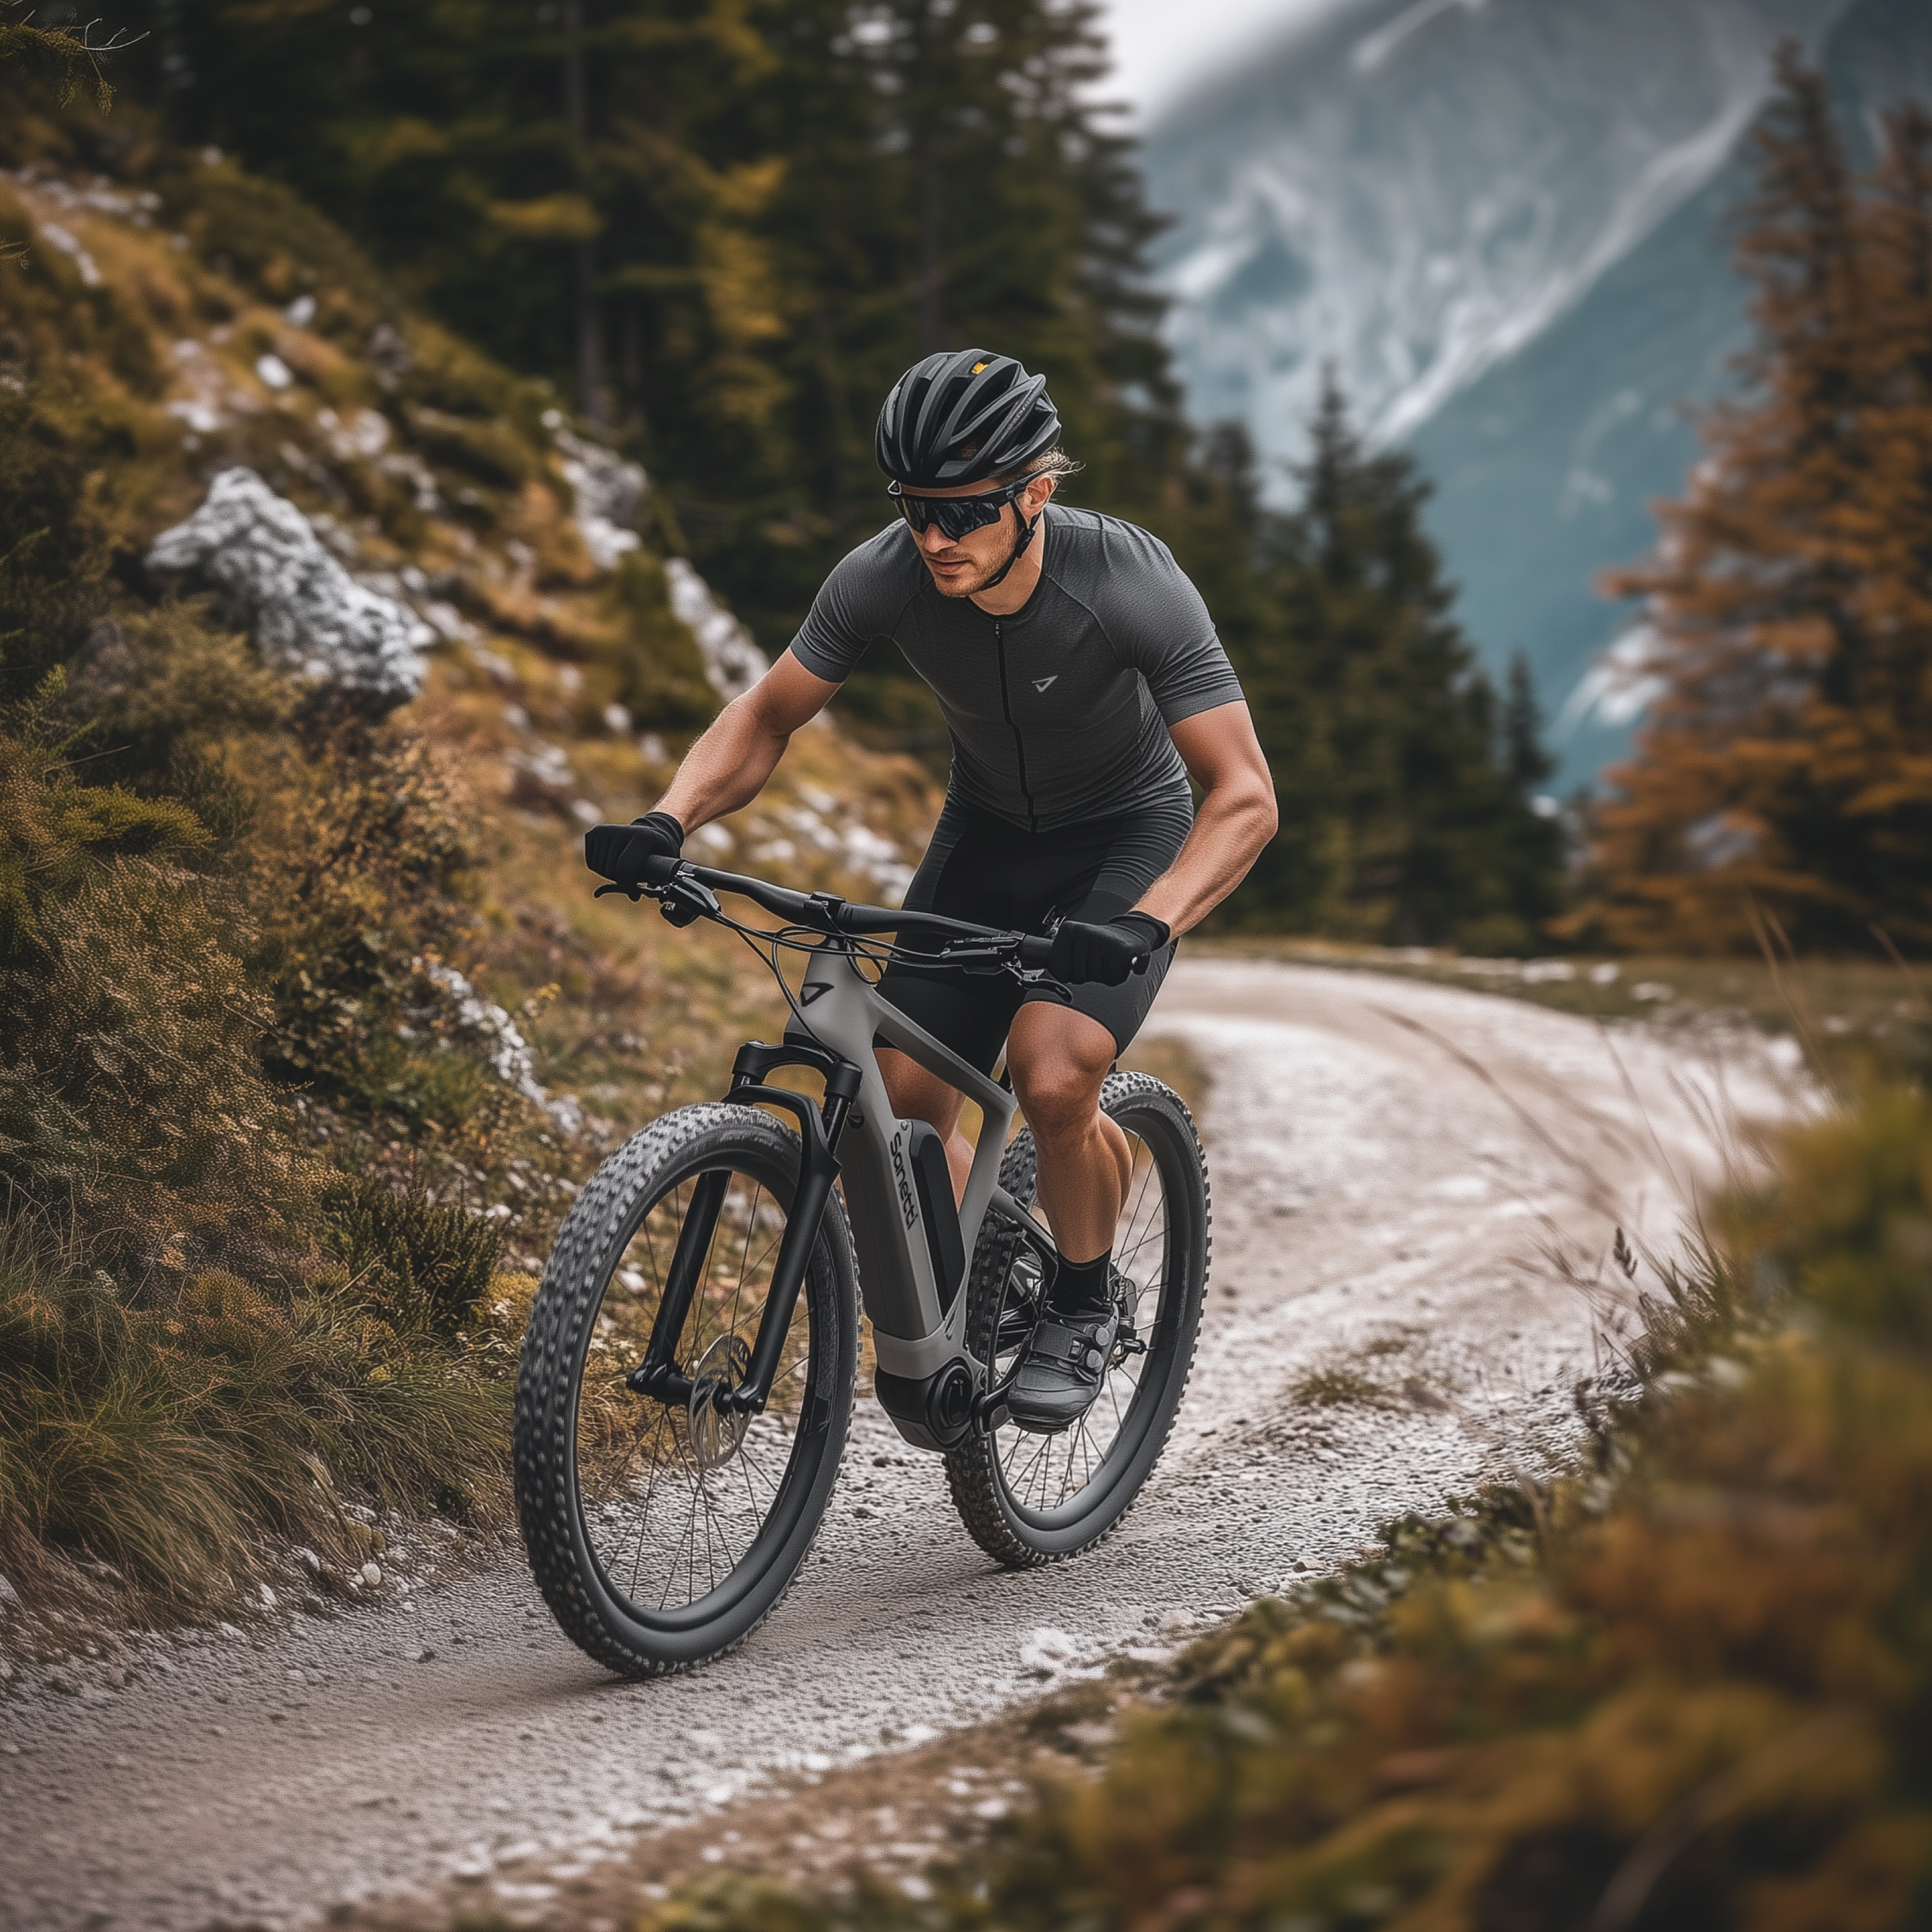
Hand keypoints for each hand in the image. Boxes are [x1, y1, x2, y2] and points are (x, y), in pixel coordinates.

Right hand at [585, 810, 683, 885]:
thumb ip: (652, 881)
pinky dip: (600, 867)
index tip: (637, 889)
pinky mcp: (593, 833)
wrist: (649, 832)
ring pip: (599, 868)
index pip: (625, 869)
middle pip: (610, 870)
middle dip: (620, 879)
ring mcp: (605, 830)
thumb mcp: (662, 865)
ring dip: (610, 874)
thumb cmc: (657, 851)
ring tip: (623, 867)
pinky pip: (591, 863)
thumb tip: (634, 897)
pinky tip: (612, 860)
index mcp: (643, 837)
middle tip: (631, 876)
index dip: (629, 883)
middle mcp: (621, 830)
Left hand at [1045, 911, 1170, 986]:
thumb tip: (1031, 961)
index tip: (1081, 961)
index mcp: (1068, 931)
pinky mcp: (1120, 950)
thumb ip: (1056, 958)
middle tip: (1098, 959)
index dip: (1072, 973)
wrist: (1131, 932)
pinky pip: (1112, 977)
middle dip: (1089, 974)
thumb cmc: (1100, 944)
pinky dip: (1117, 975)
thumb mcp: (1073, 946)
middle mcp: (1083, 933)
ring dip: (1103, 974)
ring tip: (1107, 959)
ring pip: (1096, 978)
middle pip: (1078, 977)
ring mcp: (1101, 940)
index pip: (1060, 972)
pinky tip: (1117, 961)